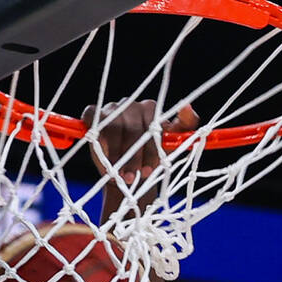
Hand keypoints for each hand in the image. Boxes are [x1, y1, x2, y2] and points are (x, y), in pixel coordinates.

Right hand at [80, 100, 199, 182]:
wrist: (130, 173)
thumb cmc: (152, 158)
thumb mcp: (173, 143)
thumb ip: (186, 124)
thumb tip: (187, 105)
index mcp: (150, 108)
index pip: (152, 125)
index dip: (151, 151)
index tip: (150, 171)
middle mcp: (131, 104)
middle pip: (133, 129)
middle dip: (134, 157)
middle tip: (133, 178)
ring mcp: (111, 108)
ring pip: (114, 127)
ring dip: (117, 155)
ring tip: (120, 176)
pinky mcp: (94, 113)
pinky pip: (94, 121)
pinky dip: (99, 143)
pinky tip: (105, 162)